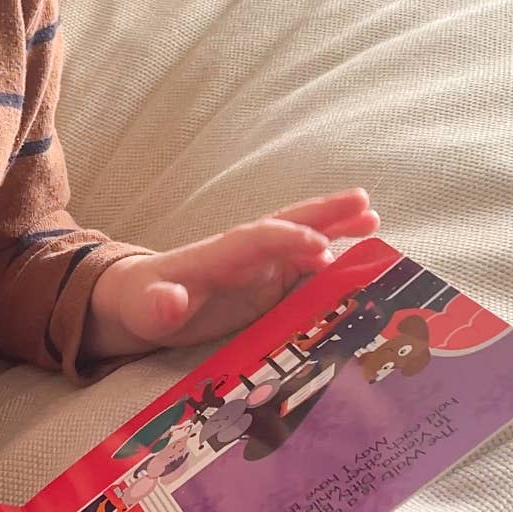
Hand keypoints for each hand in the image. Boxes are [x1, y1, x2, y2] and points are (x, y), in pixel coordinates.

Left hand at [84, 190, 380, 357]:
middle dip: (325, 215)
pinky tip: (359, 269)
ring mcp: (258, 270)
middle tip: (365, 203)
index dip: (288, 242)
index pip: (259, 240)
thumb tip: (170, 302)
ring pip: (304, 245)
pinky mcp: (266, 288)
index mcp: (219, 255)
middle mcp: (245, 256)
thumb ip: (157, 305)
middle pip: (289, 226)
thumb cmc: (140, 302)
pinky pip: (304, 274)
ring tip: (374, 221)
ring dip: (337, 232)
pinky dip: (333, 268)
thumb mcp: (142, 308)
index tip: (322, 249)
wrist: (138, 303)